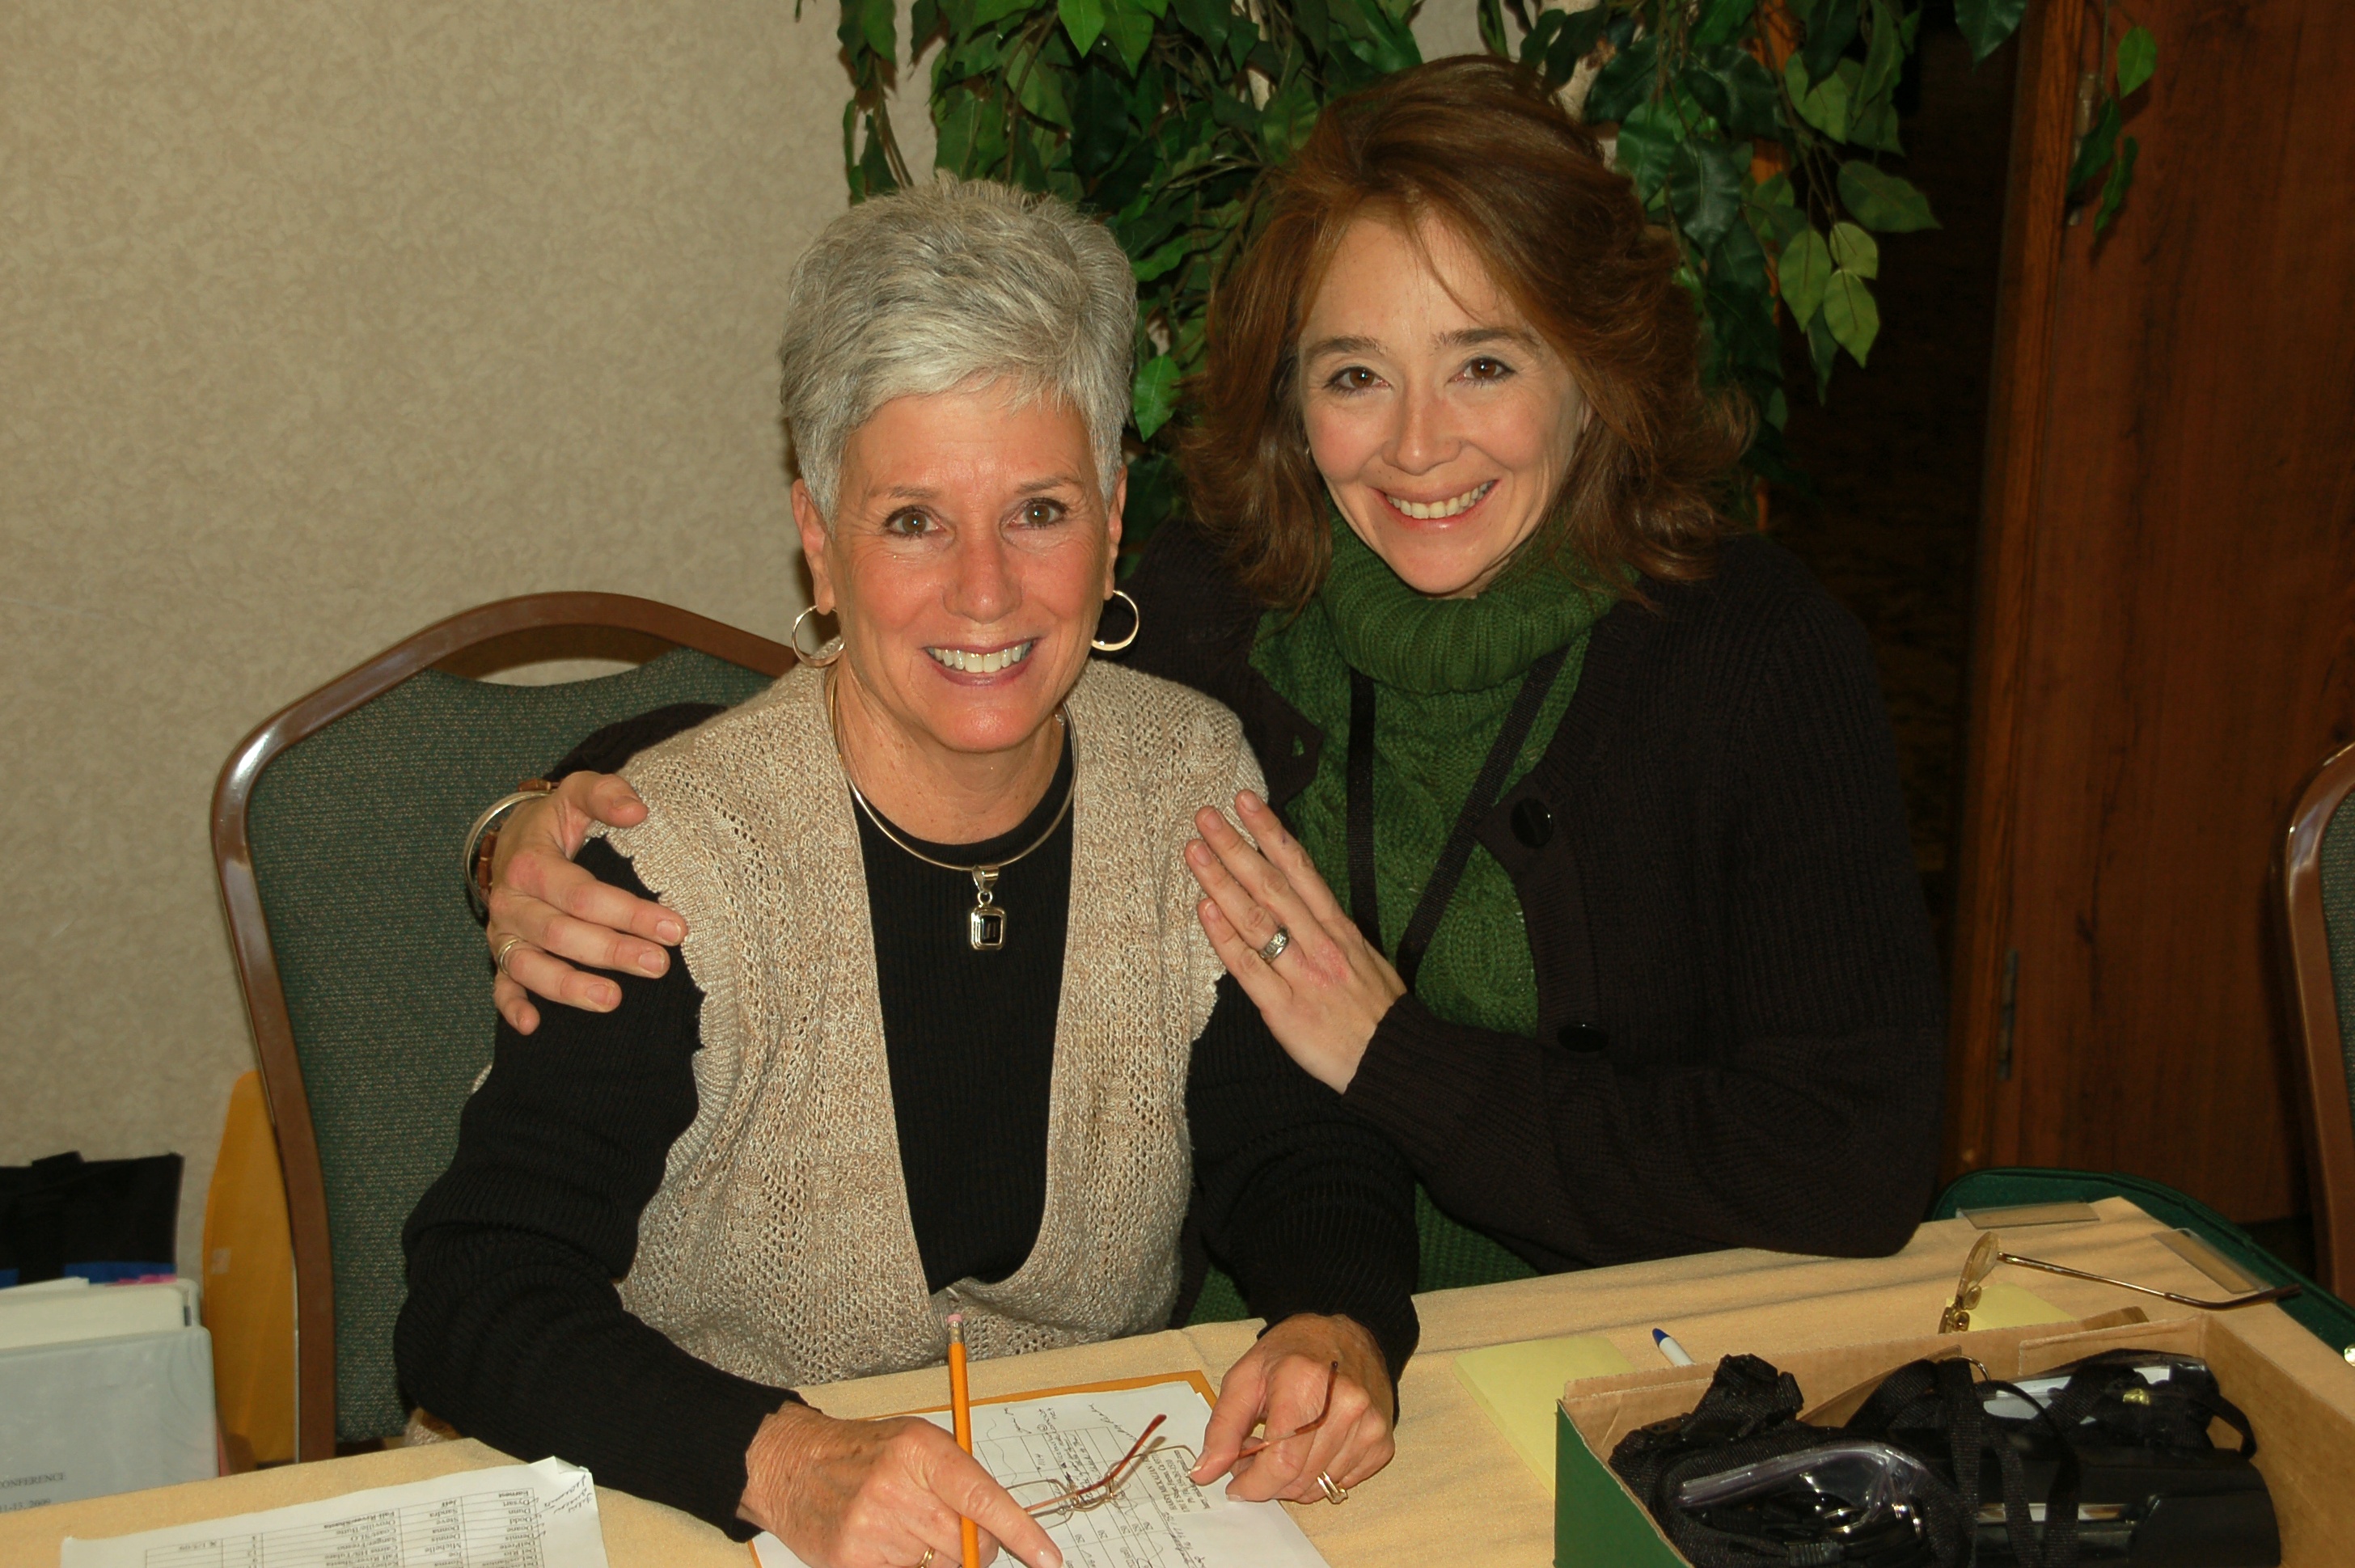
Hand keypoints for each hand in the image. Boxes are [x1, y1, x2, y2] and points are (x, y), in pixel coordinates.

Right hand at [484, 771, 682, 1032]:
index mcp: (531, 864)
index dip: (628, 913)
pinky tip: (533, 1027)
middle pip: (561, 933)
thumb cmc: (556, 821)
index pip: (582, 894)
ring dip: (570, 987)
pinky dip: (512, 1007)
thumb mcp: (577, 794)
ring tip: (613, 1000)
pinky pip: (501, 986)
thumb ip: (605, 795)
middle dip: (612, 951)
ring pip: (530, 966)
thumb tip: (637, 811)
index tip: (674, 928)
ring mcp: (504, 933)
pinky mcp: (501, 954)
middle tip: (659, 964)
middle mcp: (511, 902)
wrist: (513, 838)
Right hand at [740, 1402, 1062, 1567]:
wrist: (792, 1466)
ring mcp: (872, 1528)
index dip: (1021, 1532)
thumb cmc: (864, 1453)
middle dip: (973, 1547)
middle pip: (968, 1545)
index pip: (984, 1499)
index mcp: (920, 1451)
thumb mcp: (916, 1445)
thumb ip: (959, 1481)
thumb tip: (999, 1529)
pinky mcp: (852, 1561)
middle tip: (946, 1528)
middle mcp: (896, 1488)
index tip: (1048, 1558)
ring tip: (906, 1530)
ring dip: (936, 1560)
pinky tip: (888, 1547)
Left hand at [1185, 791, 1405, 1091]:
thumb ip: (1330, 932)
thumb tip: (1302, 906)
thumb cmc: (1380, 1013)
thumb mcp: (1365, 958)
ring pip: (1256, 919)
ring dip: (1222, 882)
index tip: (1247, 802)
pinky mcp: (1284, 1009)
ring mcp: (1301, 974)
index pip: (1300, 869)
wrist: (1395, 1062)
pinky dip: (1225, 937)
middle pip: (1272, 885)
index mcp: (1340, 928)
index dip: (1271, 832)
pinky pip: (1249, 968)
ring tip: (1195, 851)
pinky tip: (1205, 910)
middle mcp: (1320, 943)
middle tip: (1206, 815)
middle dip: (1237, 847)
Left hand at [1193, 1313, 1395, 1504]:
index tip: (1236, 1484)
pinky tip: (1310, 1449)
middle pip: (1299, 1479)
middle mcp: (1345, 1405)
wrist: (1347, 1335)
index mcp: (1304, 1383)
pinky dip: (1319, 1476)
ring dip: (1292, 1481)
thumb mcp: (1245, 1377)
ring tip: (1281, 1448)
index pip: (1281, 1461)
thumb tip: (1203, 1473)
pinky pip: (1343, 1482)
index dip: (1253, 1484)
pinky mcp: (1382, 1440)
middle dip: (1268, 1482)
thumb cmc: (1291, 1354)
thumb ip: (1222, 1427)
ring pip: (1320, 1487)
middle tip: (1254, 1460)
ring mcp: (1369, 1424)